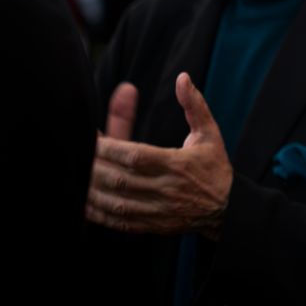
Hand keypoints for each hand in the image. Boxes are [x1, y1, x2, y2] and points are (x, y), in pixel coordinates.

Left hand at [87, 73, 234, 238]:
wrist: (228, 208)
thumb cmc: (214, 167)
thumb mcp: (209, 134)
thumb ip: (194, 105)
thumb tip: (183, 78)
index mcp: (178, 164)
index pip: (136, 156)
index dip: (109, 148)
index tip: (92, 139)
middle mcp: (167, 189)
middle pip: (121, 179)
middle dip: (95, 166)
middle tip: (77, 154)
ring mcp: (159, 211)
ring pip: (116, 202)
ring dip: (92, 190)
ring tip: (77, 175)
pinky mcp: (153, 226)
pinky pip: (119, 222)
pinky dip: (98, 213)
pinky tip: (85, 201)